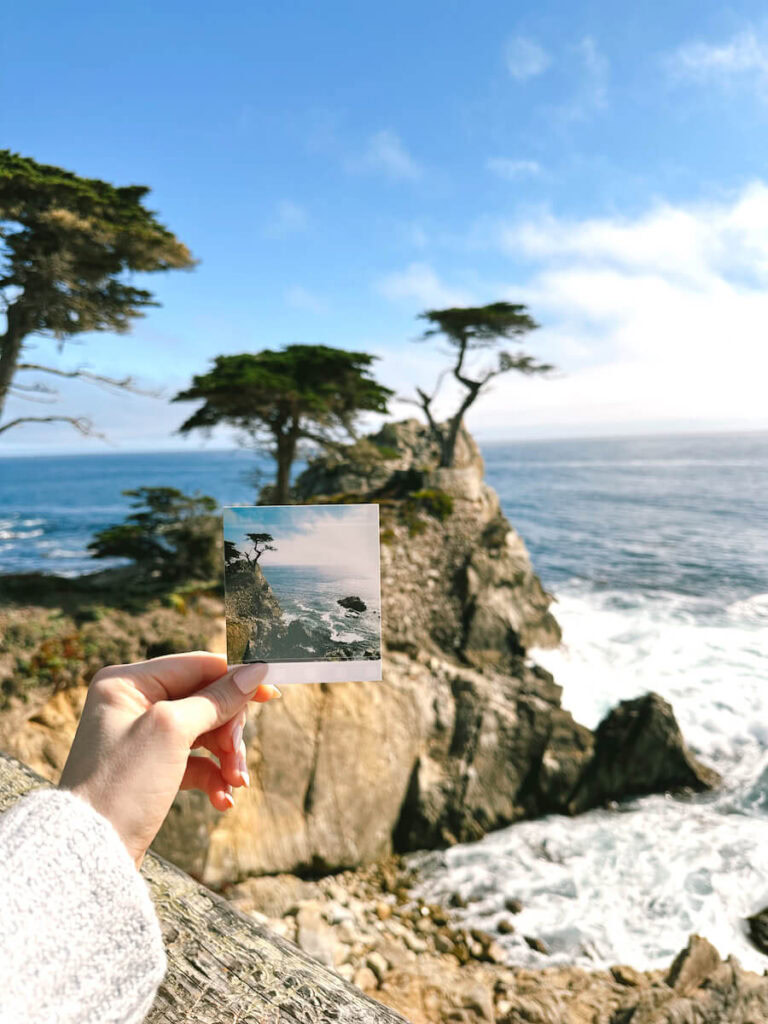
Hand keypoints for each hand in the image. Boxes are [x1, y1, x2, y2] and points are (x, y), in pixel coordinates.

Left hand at [58, 652, 280, 867]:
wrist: (92, 854)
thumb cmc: (123, 783)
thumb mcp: (172, 731)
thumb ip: (216, 698)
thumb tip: (255, 671)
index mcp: (128, 682)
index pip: (196, 665)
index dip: (235, 677)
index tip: (272, 692)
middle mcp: (133, 703)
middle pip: (205, 700)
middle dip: (228, 730)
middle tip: (237, 758)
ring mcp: (143, 737)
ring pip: (205, 732)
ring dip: (226, 757)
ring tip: (237, 784)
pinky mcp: (152, 769)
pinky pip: (195, 761)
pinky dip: (213, 777)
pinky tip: (224, 800)